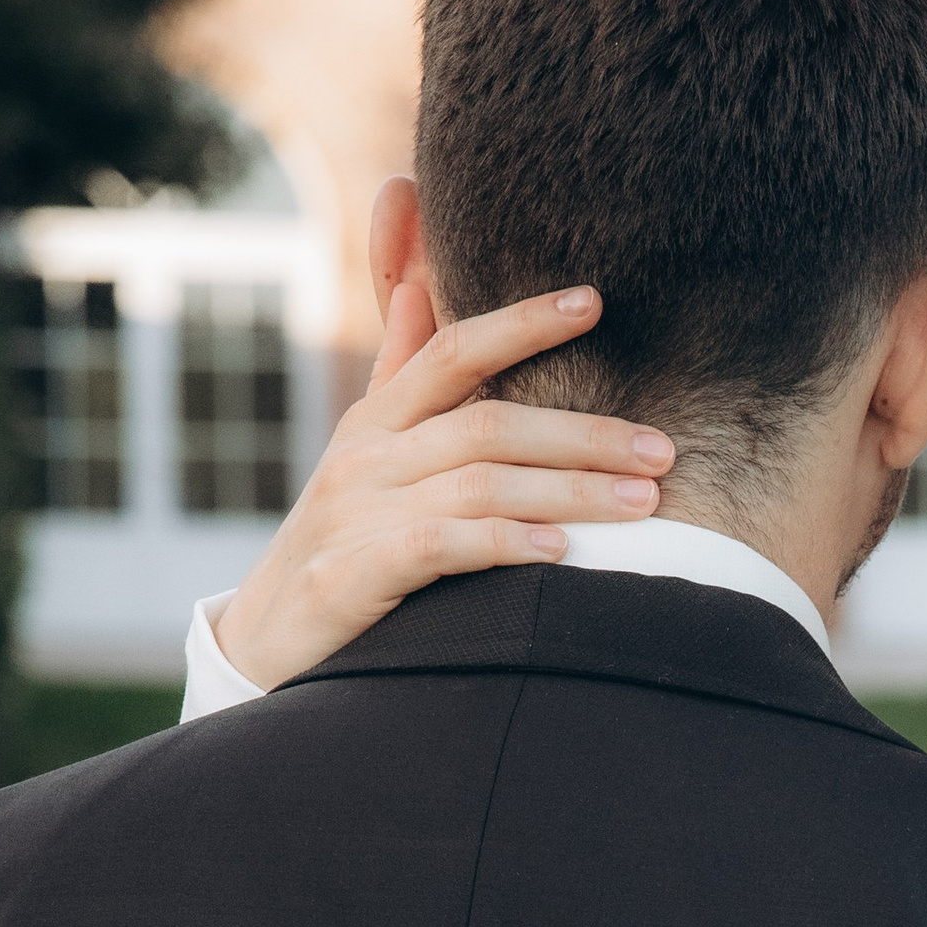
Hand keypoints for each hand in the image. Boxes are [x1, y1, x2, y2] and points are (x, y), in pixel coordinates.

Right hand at [210, 282, 674, 691]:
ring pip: (478, 484)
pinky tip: (561, 550)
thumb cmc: (339, 542)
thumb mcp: (363, 451)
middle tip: (662, 448)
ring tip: (642, 503)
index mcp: (374, 422)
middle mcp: (364, 458)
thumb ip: (399, 371)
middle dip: (583, 434)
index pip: (452, 352)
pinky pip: (440, 547)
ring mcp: (354, 516)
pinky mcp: (349, 576)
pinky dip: (504, 542)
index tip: (593, 302)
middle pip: (486, 424)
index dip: (521, 323)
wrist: (265, 644)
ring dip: (569, 491)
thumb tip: (416, 282)